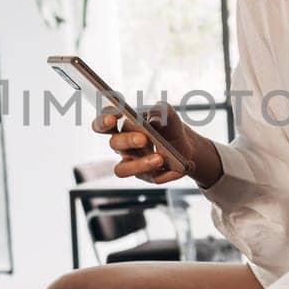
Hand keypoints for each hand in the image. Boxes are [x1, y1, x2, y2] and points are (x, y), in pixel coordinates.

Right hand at [94, 102, 216, 185]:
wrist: (185, 145)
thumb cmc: (169, 126)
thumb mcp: (168, 113)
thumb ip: (161, 110)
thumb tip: (155, 117)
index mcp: (123, 126)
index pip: (104, 123)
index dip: (103, 121)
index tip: (113, 117)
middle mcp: (123, 146)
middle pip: (114, 144)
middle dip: (127, 140)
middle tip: (144, 139)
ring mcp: (132, 163)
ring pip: (122, 169)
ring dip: (140, 164)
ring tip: (160, 159)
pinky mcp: (146, 176)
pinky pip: (150, 178)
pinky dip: (165, 174)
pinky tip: (178, 170)